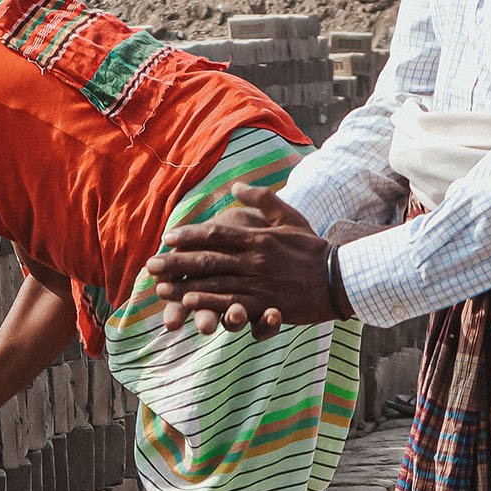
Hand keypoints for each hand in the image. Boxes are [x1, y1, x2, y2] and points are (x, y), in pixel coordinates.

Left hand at [146, 186, 335, 335]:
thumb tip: (235, 186)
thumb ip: (263, 199)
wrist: (340, 278)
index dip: (188, 236)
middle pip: (207, 259)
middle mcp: (255, 258)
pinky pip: (233, 303)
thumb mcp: (289, 217)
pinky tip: (190, 302)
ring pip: (214, 282)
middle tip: (150, 266)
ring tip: (160, 288)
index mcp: (258, 237)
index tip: (167, 238)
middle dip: (176, 263)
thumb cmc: (313, 247)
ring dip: (184, 285)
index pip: (216, 233)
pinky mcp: (267, 304)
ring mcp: (260, 282)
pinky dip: (209, 302)